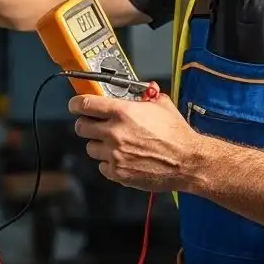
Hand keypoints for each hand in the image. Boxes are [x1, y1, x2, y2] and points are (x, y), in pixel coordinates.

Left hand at [70, 93, 200, 192]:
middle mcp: (114, 132)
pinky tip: (124, 158)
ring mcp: (114, 154)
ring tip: (116, 144)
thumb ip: (148, 96)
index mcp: (122, 112)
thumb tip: (145, 90)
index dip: (76, 104)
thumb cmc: (177, 134)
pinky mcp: (118, 172)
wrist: (187, 161)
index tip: (76, 105)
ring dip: (99, 145)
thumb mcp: (163, 106)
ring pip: (90, 148)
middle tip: (96, 125)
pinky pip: (102, 166)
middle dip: (87, 124)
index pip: (85, 104)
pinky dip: (109, 163)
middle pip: (81, 127)